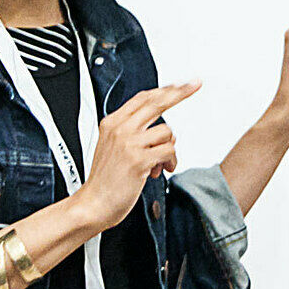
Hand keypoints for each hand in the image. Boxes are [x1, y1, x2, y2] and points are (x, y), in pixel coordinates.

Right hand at [76, 81, 199, 230]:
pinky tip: (159, 171)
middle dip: (180, 92)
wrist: (94, 203)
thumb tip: (159, 126)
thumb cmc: (105, 179)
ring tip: (160, 163)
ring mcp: (129, 143)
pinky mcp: (139, 159)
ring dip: (169, 149)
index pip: (142, 98)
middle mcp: (120, 129)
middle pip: (157, 103)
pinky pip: (169, 151)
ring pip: (167, 131)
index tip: (180, 84)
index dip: (164, 89)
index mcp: (112, 123)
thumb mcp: (111, 146)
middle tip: (195, 84)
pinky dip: (169, 162)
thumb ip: (130, 131)